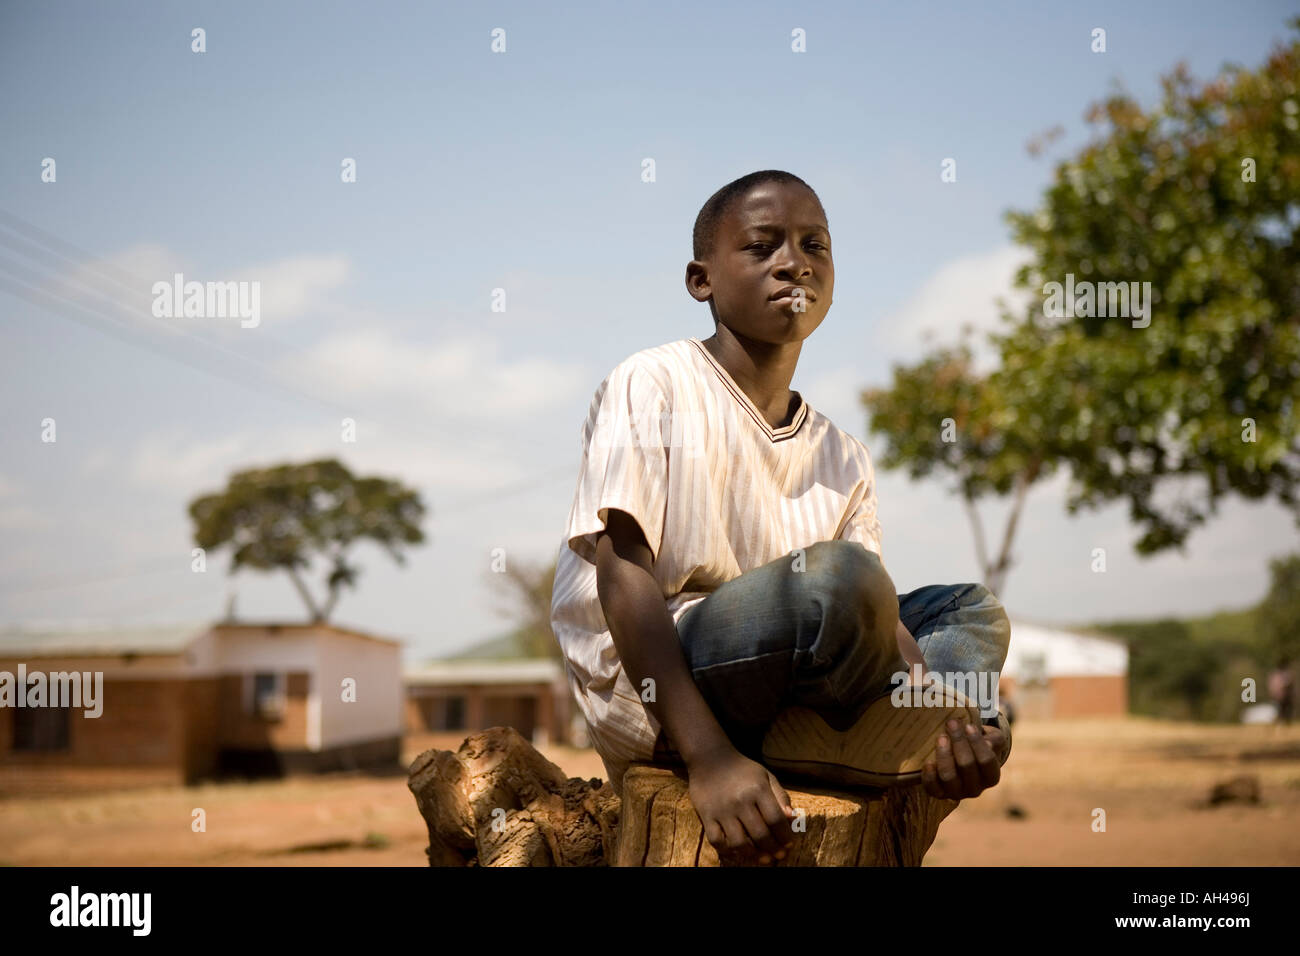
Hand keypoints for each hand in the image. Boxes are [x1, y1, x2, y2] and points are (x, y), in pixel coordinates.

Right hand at [686, 745, 795, 864]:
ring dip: (753, 854)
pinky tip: (738, 852)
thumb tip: (793, 819)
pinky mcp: (706, 815)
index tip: (789, 844)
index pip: (776, 820)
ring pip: (739, 842)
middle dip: (773, 849)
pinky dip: (728, 851)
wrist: (709, 757)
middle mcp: (740, 800)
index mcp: (758, 789)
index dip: (785, 836)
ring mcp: (722, 810)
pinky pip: (717, 841)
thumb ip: (781, 796)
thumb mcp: (766, 776)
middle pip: (760, 834)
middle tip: (779, 855)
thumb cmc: (742, 769)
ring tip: (762, 857)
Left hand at [921, 719, 1005, 800]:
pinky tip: (928, 762)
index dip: (977, 743)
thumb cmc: (976, 746)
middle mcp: (975, 789)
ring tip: (941, 737)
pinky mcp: (939, 794)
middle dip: (958, 742)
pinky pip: (932, 788)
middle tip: (951, 723)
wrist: (959, 759)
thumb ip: (993, 739)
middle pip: (966, 765)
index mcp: (991, 777)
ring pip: (948, 776)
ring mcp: (957, 793)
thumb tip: (987, 743)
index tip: (968, 725)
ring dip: (944, 755)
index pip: (986, 760)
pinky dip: (929, 775)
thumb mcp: (991, 740)